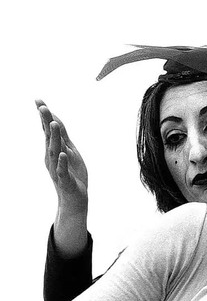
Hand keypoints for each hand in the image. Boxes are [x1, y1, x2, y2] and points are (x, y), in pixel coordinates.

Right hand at [36, 99, 87, 214]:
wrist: (74, 199)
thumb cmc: (71, 174)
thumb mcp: (68, 152)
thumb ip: (62, 137)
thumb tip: (55, 119)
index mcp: (53, 150)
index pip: (48, 130)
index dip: (44, 116)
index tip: (38, 101)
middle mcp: (52, 158)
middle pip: (49, 138)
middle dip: (46, 122)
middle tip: (42, 107)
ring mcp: (57, 169)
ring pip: (55, 152)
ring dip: (54, 138)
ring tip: (53, 124)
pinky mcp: (65, 181)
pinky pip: (63, 171)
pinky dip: (62, 162)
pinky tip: (63, 154)